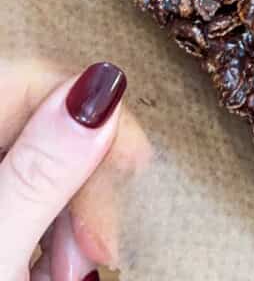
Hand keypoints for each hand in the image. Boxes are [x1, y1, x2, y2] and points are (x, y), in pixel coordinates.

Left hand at [0, 60, 149, 280]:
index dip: (91, 112)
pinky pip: (25, 206)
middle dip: (84, 184)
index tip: (136, 161)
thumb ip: (42, 170)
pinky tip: (54, 274)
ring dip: (72, 220)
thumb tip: (99, 87)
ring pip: (38, 172)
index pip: (26, 82)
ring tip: (74, 274)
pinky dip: (50, 239)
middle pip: (40, 130)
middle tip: (101, 247)